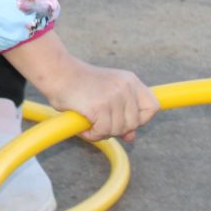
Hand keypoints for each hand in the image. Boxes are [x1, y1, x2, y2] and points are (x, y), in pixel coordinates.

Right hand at [41, 59, 157, 142]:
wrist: (57, 73)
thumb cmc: (78, 84)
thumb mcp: (105, 95)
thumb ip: (121, 114)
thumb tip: (131, 137)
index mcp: (130, 80)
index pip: (153, 106)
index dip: (142, 119)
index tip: (126, 121)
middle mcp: (125, 87)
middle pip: (134, 123)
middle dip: (118, 129)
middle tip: (100, 124)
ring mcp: (113, 97)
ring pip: (118, 130)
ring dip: (102, 132)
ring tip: (89, 124)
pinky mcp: (99, 107)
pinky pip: (102, 132)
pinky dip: (92, 134)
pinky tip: (84, 127)